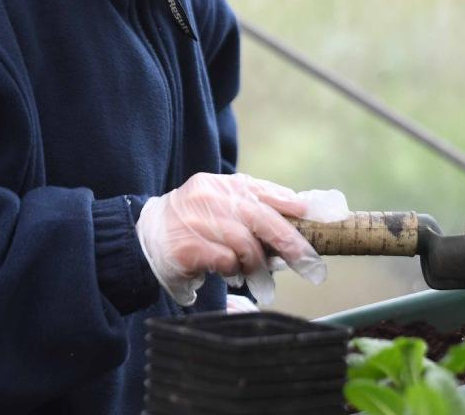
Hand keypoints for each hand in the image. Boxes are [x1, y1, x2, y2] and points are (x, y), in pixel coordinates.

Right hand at [135, 172, 347, 305]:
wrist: (144, 236)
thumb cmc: (195, 224)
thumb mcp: (224, 207)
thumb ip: (257, 208)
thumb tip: (303, 214)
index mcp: (225, 185)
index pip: (266, 192)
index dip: (295, 206)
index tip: (319, 220)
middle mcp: (211, 197)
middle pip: (262, 219)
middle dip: (291, 244)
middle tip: (310, 266)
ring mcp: (197, 221)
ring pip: (246, 244)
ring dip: (258, 265)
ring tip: (259, 279)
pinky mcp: (186, 247)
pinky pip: (225, 261)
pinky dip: (234, 270)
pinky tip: (231, 274)